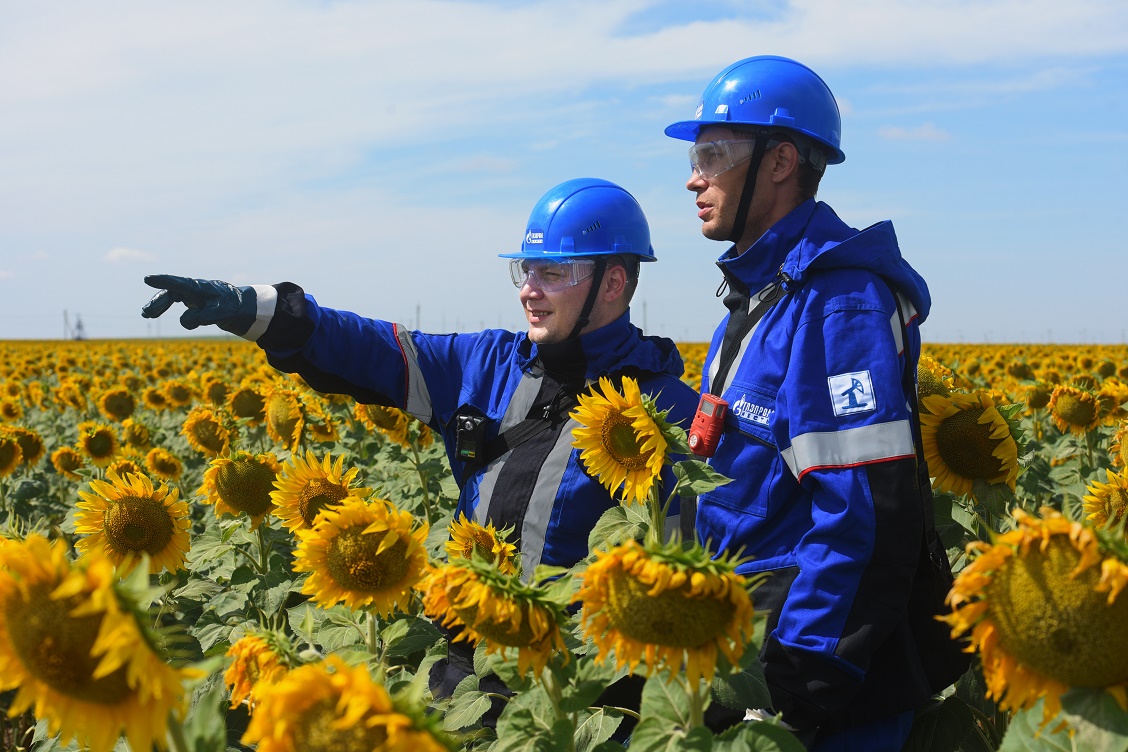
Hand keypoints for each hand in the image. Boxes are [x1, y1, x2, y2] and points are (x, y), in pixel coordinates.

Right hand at [141, 274, 265, 336]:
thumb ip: (203, 317)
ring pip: (173, 297)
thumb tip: (184, 321)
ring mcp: (196, 296)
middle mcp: (197, 290)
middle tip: (146, 313)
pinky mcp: (197, 303)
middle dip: (159, 301)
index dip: (164, 281)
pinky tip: (161, 316)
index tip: (148, 279)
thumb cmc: (235, 308)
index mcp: (202, 288)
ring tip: (147, 314)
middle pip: (173, 292)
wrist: (247, 309)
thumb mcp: (222, 313)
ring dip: (160, 304)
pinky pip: (179, 303)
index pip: (180, 284)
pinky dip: (170, 309)